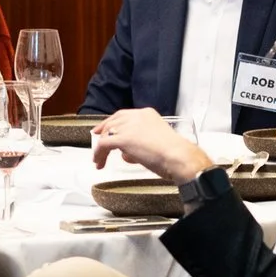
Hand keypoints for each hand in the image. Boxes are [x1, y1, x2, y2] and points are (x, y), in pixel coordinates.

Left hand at [89, 108, 215, 181]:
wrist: (179, 156)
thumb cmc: (174, 154)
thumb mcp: (157, 141)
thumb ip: (141, 143)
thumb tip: (129, 153)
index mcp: (147, 114)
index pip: (123, 115)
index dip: (111, 123)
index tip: (104, 130)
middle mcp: (137, 116)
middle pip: (113, 121)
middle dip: (102, 131)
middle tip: (96, 141)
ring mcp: (129, 127)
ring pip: (107, 134)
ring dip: (101, 148)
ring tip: (99, 160)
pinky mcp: (123, 138)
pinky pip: (104, 145)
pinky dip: (99, 154)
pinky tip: (100, 162)